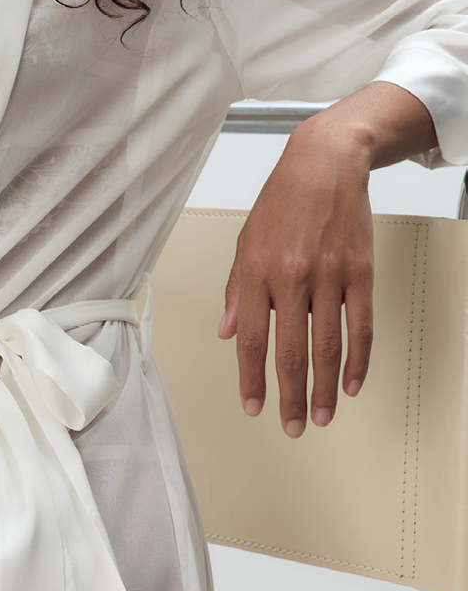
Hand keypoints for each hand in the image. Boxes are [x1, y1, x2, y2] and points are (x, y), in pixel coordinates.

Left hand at [218, 114, 374, 437]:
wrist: (325, 164)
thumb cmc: (282, 200)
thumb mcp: (245, 240)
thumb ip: (236, 289)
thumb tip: (229, 331)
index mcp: (257, 271)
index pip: (252, 338)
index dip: (251, 377)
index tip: (253, 405)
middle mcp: (292, 277)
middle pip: (290, 351)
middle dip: (291, 396)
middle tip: (293, 426)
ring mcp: (329, 276)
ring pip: (328, 346)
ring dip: (326, 388)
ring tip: (323, 416)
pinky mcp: (360, 273)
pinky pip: (361, 326)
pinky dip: (358, 360)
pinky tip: (353, 383)